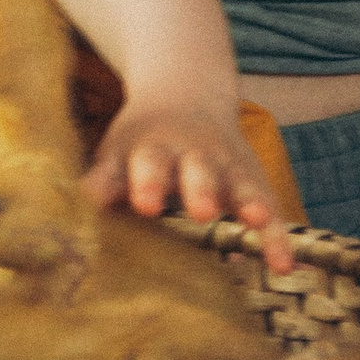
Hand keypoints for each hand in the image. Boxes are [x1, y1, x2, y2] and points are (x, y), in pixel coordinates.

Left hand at [88, 102, 294, 273]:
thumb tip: (75, 212)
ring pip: (240, 183)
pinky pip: (270, 211)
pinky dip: (278, 238)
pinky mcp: (254, 183)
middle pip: (198, 169)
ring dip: (249, 203)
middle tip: (201, 211)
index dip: (148, 183)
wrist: (186, 94)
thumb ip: (104, 182)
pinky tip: (285, 266)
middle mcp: (194, 154)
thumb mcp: (118, 153)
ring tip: (257, 221)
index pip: (148, 163)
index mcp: (153, 148)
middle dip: (201, 189)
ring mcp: (228, 167)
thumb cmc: (141, 141)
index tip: (146, 205)